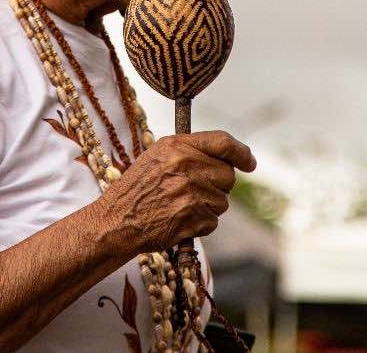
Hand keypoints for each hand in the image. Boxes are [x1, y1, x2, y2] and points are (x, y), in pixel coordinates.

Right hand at [94, 130, 256, 253]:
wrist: (116, 221)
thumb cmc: (136, 188)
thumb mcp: (157, 156)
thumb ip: (189, 150)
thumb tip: (228, 155)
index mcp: (177, 147)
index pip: (223, 142)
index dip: (242, 152)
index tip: (250, 162)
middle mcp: (186, 167)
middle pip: (228, 175)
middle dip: (219, 184)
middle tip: (196, 190)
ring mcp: (191, 193)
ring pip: (222, 201)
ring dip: (208, 206)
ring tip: (181, 205)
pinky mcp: (192, 218)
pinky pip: (213, 221)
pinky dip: (201, 223)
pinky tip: (180, 219)